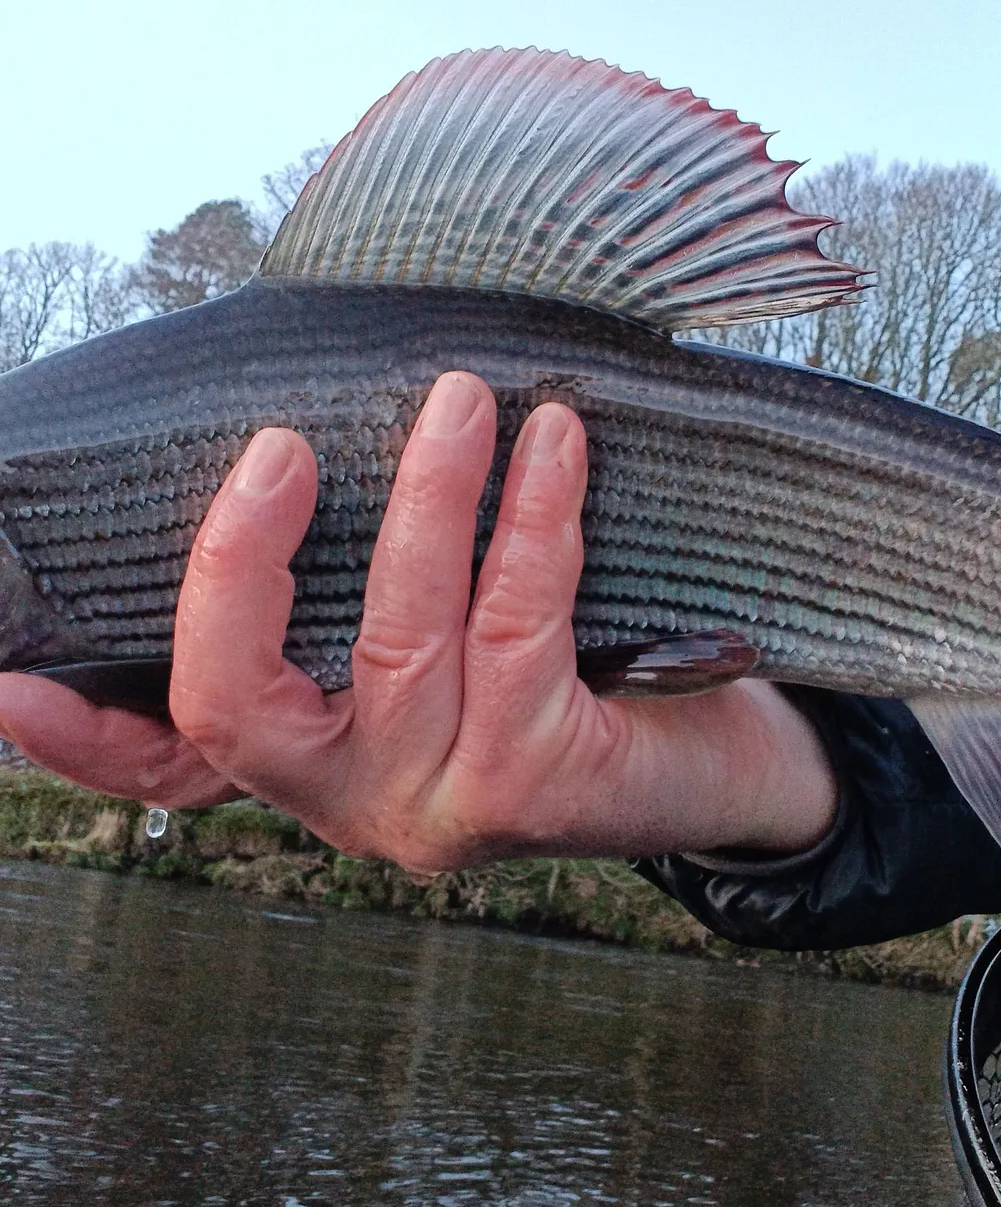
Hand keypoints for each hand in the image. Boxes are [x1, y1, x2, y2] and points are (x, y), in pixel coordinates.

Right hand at [0, 373, 838, 871]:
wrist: (724, 767)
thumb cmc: (583, 676)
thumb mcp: (461, 639)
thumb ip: (377, 591)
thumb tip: (320, 442)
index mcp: (320, 768)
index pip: (176, 763)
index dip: (82, 738)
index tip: (12, 681)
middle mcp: (360, 805)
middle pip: (242, 702)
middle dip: (241, 562)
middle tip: (277, 445)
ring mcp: (444, 807)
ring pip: (394, 639)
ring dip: (424, 500)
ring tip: (458, 399)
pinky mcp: (538, 786)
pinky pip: (518, 625)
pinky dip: (531, 518)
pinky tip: (552, 441)